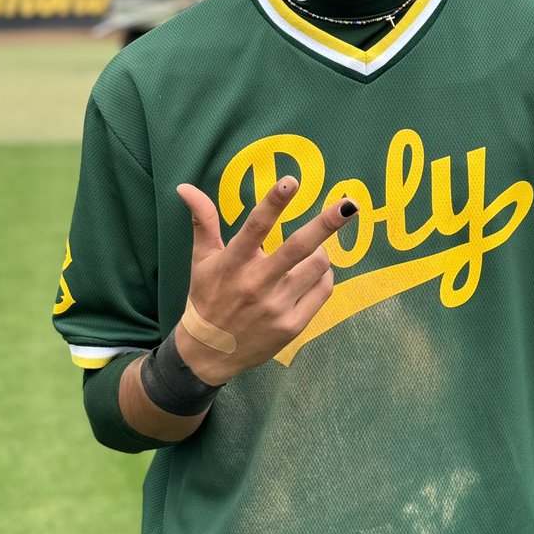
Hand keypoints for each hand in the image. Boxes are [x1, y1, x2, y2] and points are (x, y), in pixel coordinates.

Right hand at [174, 177, 356, 382]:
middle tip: (349, 204)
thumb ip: (203, 221)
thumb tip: (184, 187)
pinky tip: (314, 274)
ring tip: (313, 252)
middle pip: (297, 247)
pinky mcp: (292, 326)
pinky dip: (324, 276)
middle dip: (326, 223)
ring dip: (321, 253)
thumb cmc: (207, 298)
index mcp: (233, 263)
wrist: (209, 353)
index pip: (256, 226)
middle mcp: (256, 284)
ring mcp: (276, 307)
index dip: (274, 202)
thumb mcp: (202, 259)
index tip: (291, 181)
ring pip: (317, 267)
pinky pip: (322, 290)